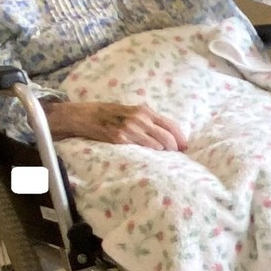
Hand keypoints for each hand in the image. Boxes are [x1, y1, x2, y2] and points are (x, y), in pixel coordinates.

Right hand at [47, 100, 187, 150]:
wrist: (84, 115)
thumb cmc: (109, 114)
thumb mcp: (130, 111)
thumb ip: (146, 120)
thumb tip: (165, 133)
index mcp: (144, 110)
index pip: (170, 124)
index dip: (180, 137)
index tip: (185, 147)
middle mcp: (139, 118)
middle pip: (167, 136)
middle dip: (175, 148)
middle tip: (177, 156)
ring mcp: (130, 129)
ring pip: (157, 145)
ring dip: (163, 153)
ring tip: (165, 159)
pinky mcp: (120, 139)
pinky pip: (140, 149)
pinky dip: (148, 155)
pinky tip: (150, 159)